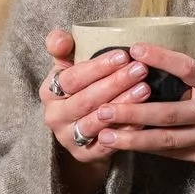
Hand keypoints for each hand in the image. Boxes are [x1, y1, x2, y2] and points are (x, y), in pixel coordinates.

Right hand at [39, 29, 150, 162]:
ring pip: (97, 122)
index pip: (73, 78)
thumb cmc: (80, 88)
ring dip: (123, 106)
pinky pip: (107, 144)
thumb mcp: (68, 66)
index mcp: (48, 91)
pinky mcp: (84, 155)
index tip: (123, 55)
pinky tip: (143, 119)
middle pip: (86, 100)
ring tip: (145, 90)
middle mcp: (54, 117)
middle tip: (141, 70)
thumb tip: (61, 38)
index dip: (98, 67)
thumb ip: (62, 48)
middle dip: (116, 83)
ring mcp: (68, 138)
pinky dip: (125, 132)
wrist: (81, 128)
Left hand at [91, 42, 194, 167]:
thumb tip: (142, 62)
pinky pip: (172, 153)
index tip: (136, 48)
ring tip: (104, 134)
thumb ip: (189, 77)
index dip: (162, 58)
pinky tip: (124, 145)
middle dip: (133, 111)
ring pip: (167, 139)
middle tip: (103, 109)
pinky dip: (147, 148)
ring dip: (132, 137)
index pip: (188, 68)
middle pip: (169, 112)